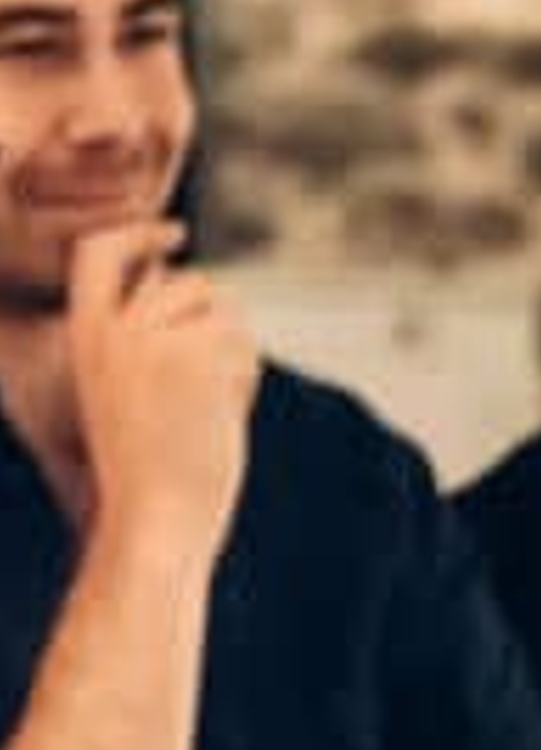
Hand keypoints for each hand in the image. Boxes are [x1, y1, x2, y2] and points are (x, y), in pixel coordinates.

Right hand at [67, 221, 257, 559]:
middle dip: (218, 324)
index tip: (173, 232)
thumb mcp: (128, 390)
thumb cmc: (147, 470)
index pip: (98, 253)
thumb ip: (148, 337)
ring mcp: (158, 339)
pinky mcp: (199, 357)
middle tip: (207, 389)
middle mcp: (116, 328)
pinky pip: (246, 344)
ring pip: (226, 312)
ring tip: (207, 407)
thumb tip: (194, 284)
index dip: (136, 233)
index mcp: (85, 335)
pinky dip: (246, 378)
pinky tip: (221, 415)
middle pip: (190, 282)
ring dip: (234, 354)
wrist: (155, 517)